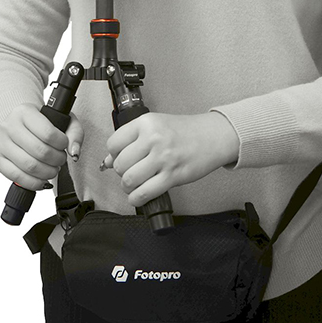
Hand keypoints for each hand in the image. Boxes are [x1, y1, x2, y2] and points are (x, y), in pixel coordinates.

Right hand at [0, 103, 84, 190]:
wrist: (16, 124)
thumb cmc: (40, 123)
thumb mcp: (62, 119)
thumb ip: (74, 133)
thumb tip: (74, 152)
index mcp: (24, 112)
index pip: (48, 133)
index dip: (62, 143)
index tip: (64, 144)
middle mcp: (9, 126)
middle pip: (40, 151)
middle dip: (57, 160)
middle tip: (61, 159)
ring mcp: (1, 144)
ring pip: (29, 166)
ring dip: (48, 172)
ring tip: (53, 168)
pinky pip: (17, 177)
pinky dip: (34, 183)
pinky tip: (43, 179)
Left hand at [103, 112, 239, 207]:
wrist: (213, 136)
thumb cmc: (186, 131)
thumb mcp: (156, 126)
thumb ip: (132, 141)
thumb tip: (108, 160)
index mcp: (146, 123)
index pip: (114, 144)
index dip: (113, 155)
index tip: (120, 158)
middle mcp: (153, 139)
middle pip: (120, 164)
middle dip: (121, 173)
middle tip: (129, 172)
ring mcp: (163, 158)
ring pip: (129, 180)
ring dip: (127, 187)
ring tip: (133, 185)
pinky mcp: (173, 175)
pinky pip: (145, 193)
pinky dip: (137, 199)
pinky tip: (139, 196)